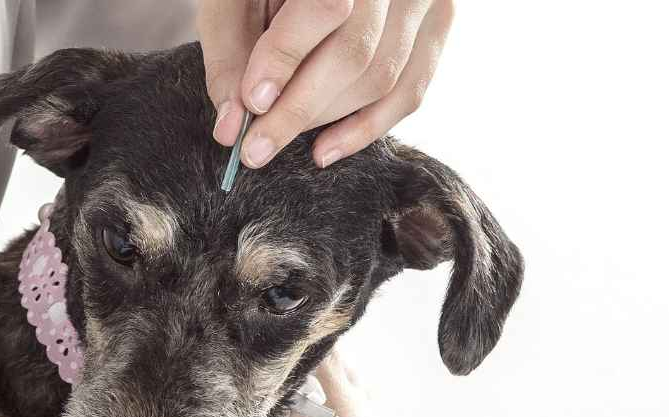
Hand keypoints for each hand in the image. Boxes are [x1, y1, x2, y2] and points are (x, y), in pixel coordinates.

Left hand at [198, 0, 453, 168]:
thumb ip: (230, 54)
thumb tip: (230, 127)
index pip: (324, 6)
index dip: (286, 58)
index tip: (253, 101)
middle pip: (356, 54)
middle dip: (299, 109)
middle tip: (256, 148)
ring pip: (383, 78)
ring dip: (326, 119)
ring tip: (278, 138)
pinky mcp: (439, 22)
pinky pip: (411, 90)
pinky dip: (366, 128)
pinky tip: (323, 149)